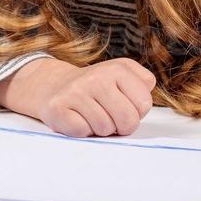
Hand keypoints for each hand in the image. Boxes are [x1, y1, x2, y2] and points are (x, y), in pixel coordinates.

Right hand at [35, 58, 156, 137]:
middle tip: (112, 118)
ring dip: (101, 129)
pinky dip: (83, 131)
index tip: (124, 106)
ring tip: (92, 116)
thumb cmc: (96, 87)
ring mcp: (75, 92)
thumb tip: (143, 103)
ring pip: (105, 128)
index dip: (137, 112)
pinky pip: (83, 132)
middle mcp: (96, 77)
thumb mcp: (124, 75)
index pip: (144, 103)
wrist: (56, 85)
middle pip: (128, 120)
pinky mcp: (58, 108)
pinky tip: (78, 118)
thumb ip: (143, 85)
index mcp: (118, 68)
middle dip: (122, 126)